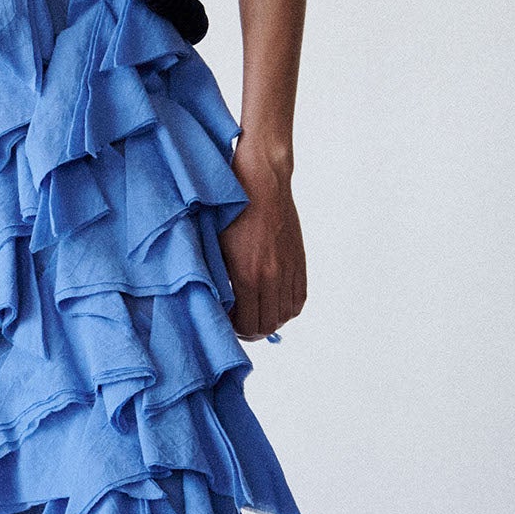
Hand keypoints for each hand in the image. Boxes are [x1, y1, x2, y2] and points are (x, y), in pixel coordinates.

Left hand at [220, 146, 306, 338]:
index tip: (226, 322)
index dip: (236, 330)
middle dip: (252, 330)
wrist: (262, 183)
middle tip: (239, 321)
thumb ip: (219, 279)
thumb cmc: (232, 209)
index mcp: (248, 275)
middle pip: (269, 325)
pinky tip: (272, 300)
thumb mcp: (216, 246)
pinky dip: (286, 307)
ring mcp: (289, 269)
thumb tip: (220, 303)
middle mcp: (273, 276)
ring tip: (255, 311)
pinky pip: (298, 298)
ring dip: (270, 319)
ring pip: (286, 315)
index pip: (248, 325)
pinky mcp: (298, 261)